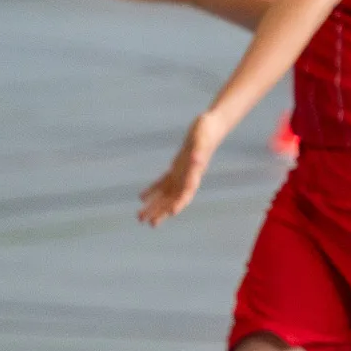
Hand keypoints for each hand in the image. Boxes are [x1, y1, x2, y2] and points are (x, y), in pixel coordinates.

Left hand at [140, 111, 224, 225]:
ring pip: (166, 194)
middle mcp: (188, 178)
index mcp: (195, 173)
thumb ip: (199, 152)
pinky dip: (152, 191)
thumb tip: (196, 161)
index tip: (171, 212)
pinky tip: (142, 198)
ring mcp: (181, 174)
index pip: (187, 192)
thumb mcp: (201, 140)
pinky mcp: (176, 168)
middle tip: (150, 224)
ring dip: (154, 206)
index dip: (180, 203)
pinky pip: (162, 183)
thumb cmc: (206, 132)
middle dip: (162, 211)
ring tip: (141, 217)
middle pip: (174, 198)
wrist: (209, 126)